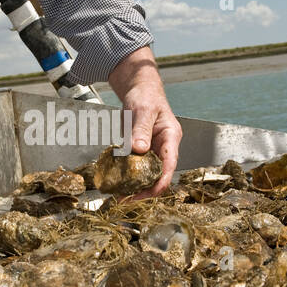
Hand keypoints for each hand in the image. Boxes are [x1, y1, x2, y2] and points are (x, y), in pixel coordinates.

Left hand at [107, 46, 182, 197]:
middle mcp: (165, 147)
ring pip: (148, 174)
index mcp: (171, 137)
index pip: (169, 165)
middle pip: (159, 175)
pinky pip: (137, 168)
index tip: (145, 193)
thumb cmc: (145, 96)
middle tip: (125, 198)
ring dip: (135, 186)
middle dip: (145, 189)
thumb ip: (141, 130)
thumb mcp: (142, 110)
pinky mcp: (142, 151)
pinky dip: (128, 177)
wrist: (139, 88)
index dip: (159, 182)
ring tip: (119, 195)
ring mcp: (154, 150)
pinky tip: (116, 183)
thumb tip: (140, 150)